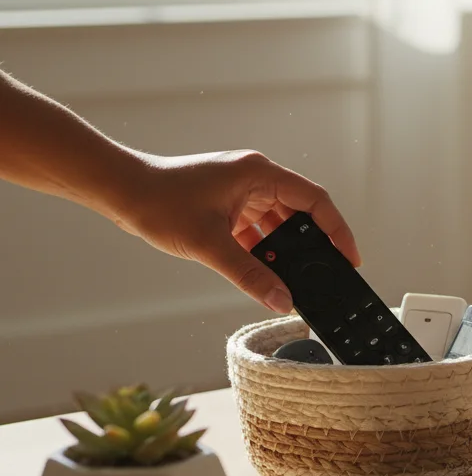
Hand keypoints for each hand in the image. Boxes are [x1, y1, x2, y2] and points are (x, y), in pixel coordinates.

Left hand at [109, 150, 360, 313]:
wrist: (119, 190)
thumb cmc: (158, 203)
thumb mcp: (209, 245)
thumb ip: (249, 275)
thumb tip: (281, 301)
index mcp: (259, 174)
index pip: (315, 201)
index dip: (338, 230)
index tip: (349, 258)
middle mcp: (256, 178)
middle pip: (301, 212)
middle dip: (313, 244)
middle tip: (325, 273)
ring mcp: (242, 190)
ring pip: (279, 222)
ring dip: (284, 250)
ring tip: (293, 277)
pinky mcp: (229, 203)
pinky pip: (258, 228)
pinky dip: (263, 250)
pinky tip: (264, 271)